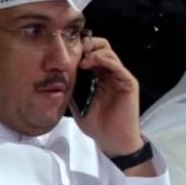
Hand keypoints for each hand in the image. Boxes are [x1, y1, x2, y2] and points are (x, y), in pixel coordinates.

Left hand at [70, 37, 142, 157]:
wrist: (113, 140)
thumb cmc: (96, 125)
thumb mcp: (76, 103)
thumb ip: (71, 87)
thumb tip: (57, 74)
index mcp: (98, 76)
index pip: (91, 53)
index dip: (80, 48)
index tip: (67, 51)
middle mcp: (109, 73)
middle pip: (101, 46)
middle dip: (87, 44)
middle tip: (76, 52)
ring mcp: (119, 76)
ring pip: (108, 51)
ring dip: (93, 51)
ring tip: (82, 62)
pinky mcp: (128, 81)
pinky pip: (116, 65)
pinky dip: (104, 59)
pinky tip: (92, 63)